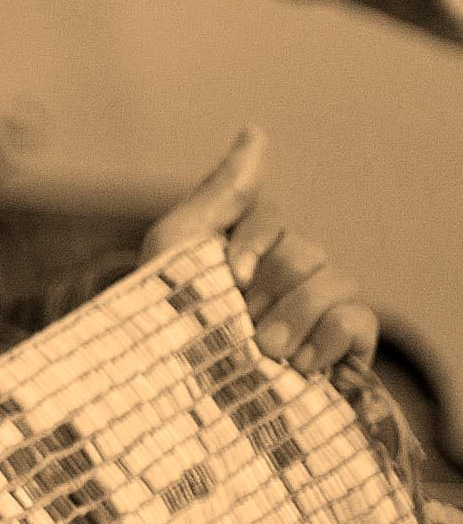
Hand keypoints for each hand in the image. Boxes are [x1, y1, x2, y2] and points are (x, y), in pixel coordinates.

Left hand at [142, 127, 376, 376]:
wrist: (167, 393)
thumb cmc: (163, 312)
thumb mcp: (176, 245)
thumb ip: (221, 192)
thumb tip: (258, 130)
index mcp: (252, 244)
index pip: (270, 221)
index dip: (248, 247)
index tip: (226, 279)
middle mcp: (290, 270)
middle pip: (305, 253)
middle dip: (269, 293)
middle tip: (242, 329)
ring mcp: (316, 309)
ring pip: (336, 284)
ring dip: (297, 318)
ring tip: (267, 355)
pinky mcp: (339, 348)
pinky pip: (359, 323)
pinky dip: (334, 338)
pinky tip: (303, 366)